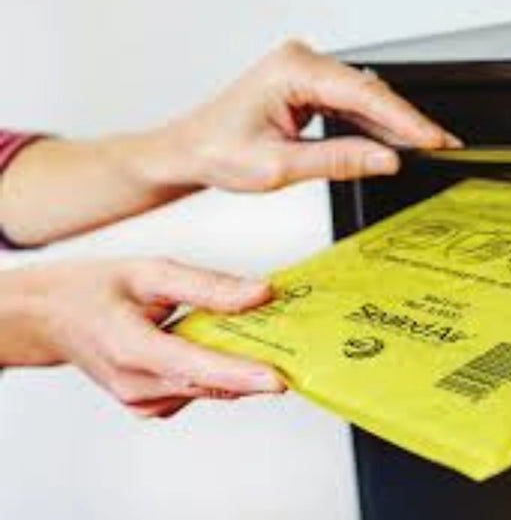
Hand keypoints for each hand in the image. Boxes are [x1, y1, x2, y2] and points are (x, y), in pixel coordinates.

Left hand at [0, 40, 459, 244]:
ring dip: (391, 125)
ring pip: (363, 98)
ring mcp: (304, 72)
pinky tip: (391, 143)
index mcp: (291, 69)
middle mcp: (300, 61)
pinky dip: (370, 126)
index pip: (363, 94)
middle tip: (442, 146)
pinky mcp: (306, 87)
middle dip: (406, 122)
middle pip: (369, 92)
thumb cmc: (217, 151)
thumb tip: (386, 159)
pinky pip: (349, 104)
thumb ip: (338, 161)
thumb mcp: (280, 166)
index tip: (434, 139)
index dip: (405, 119)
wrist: (188, 151)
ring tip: (424, 148)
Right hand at [0, 258, 284, 417]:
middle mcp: (134, 383)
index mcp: (129, 346)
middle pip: (209, 383)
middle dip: (254, 369)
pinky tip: (220, 348)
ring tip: (261, 339)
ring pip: (206, 390)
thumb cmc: (92, 290)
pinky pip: (194, 392)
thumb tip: (260, 293)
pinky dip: (215, 372)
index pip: (193, 367)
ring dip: (237, 369)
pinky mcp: (147, 405)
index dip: (239, 374)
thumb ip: (207, 285)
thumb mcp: (149, 272)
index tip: (278, 379)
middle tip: (295, 349)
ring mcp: (139, 400)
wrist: (48, 317)